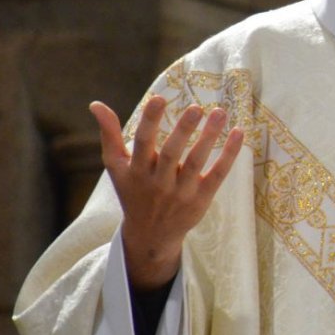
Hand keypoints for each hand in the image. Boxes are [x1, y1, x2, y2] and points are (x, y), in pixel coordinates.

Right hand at [90, 95, 243, 289]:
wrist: (150, 235)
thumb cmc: (134, 192)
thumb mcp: (116, 167)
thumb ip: (109, 135)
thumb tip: (95, 104)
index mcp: (137, 171)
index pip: (143, 143)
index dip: (149, 121)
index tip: (159, 98)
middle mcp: (158, 182)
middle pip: (172, 153)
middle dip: (183, 129)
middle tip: (196, 107)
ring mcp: (181, 191)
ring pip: (196, 162)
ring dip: (209, 137)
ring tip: (220, 112)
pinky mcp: (201, 198)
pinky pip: (218, 175)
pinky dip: (229, 155)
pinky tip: (239, 133)